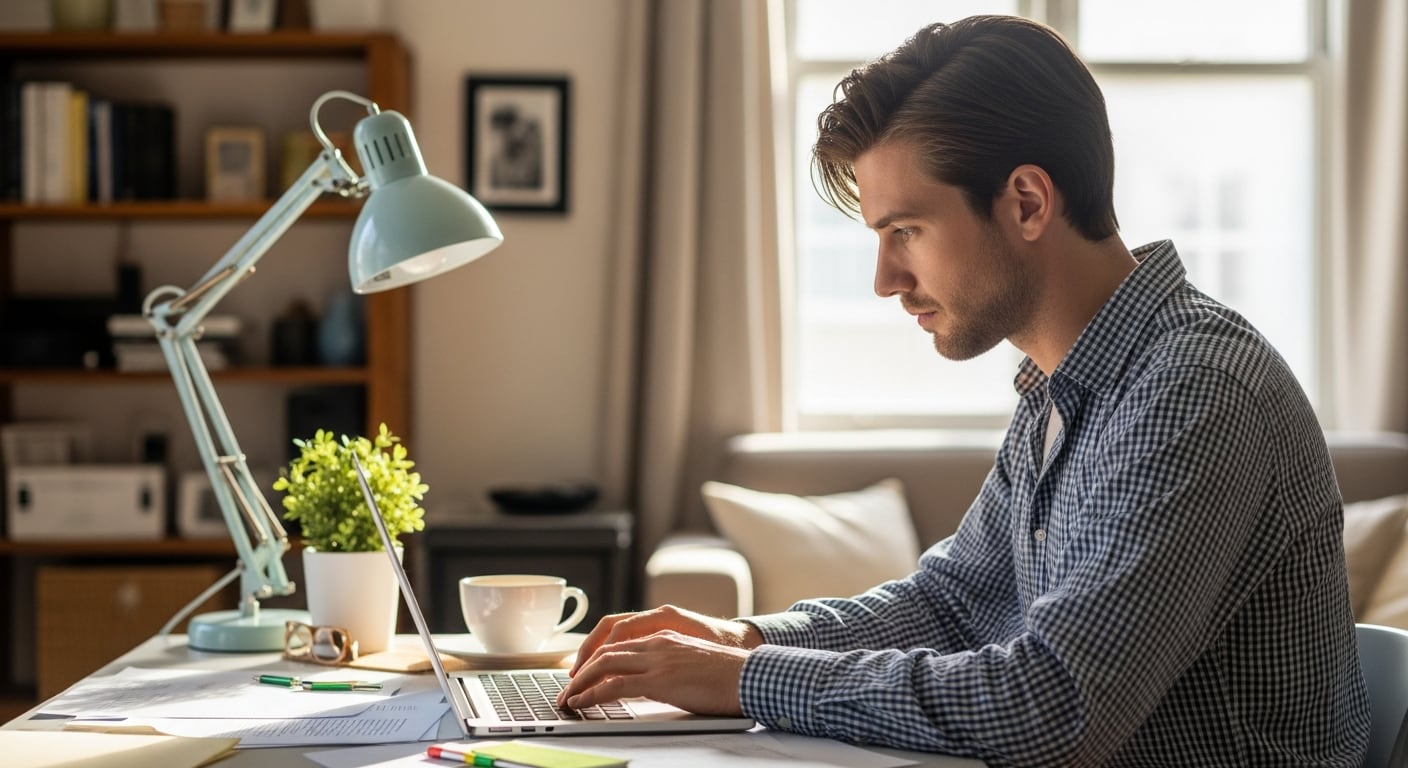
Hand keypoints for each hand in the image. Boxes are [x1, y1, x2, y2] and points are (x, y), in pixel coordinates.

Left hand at [556, 628, 751, 714]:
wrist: (749, 676)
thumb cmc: (727, 675)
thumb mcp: (691, 663)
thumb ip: (667, 666)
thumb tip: (651, 684)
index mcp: (664, 636)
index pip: (619, 643)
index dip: (595, 658)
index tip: (581, 674)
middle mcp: (657, 642)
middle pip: (605, 651)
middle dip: (580, 671)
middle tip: (566, 690)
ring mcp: (657, 659)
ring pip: (604, 665)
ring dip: (580, 683)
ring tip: (567, 700)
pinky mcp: (660, 679)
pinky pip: (615, 684)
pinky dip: (593, 694)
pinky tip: (582, 703)